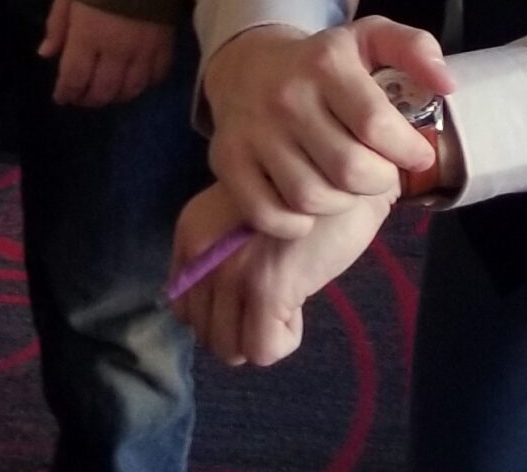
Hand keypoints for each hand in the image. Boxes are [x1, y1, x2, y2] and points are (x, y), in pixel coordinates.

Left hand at [38, 0, 173, 106]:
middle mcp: (116, 51)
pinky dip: (145, 84)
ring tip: (108, 92)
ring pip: (130, 89)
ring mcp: (143, 50)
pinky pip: (157, 76)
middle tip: (83, 96)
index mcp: (88, 37)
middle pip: (103, 90)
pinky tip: (136, 80)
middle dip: (89, 98)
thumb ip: (57, 26)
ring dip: (116, 96)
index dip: (66, 93)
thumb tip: (46, 54)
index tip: (62, 96)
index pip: (74, 79)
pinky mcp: (165, 43)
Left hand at [171, 179, 394, 366]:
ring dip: (262, 334)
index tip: (250, 292)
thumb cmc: (300, 198)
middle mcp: (200, 253)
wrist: (343, 175)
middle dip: (242, 327)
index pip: (184, 310)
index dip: (219, 313)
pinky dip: (285, 337)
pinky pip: (264, 350)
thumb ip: (219, 256)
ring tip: (286, 296)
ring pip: (230, 350)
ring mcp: (230, 271)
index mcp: (190, 233)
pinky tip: (299, 300)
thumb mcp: (241, 219)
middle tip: (273, 295)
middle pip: (206, 334)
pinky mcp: (266, 288)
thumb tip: (215, 316)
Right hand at [203, 16, 451, 236]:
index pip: (376, 123)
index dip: (406, 150)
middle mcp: (286, 96)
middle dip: (378, 180)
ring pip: (313, 198)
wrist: (247, 64)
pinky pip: (271, 215)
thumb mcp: (369, 40)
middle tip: (379, 172)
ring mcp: (253, 131)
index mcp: (325, 62)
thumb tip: (448, 85)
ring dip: (340, 202)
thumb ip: (415, 50)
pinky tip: (308, 201)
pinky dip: (296, 221)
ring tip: (345, 184)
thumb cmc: (322, 62)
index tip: (416, 153)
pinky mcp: (227, 161)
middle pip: (349, 169)